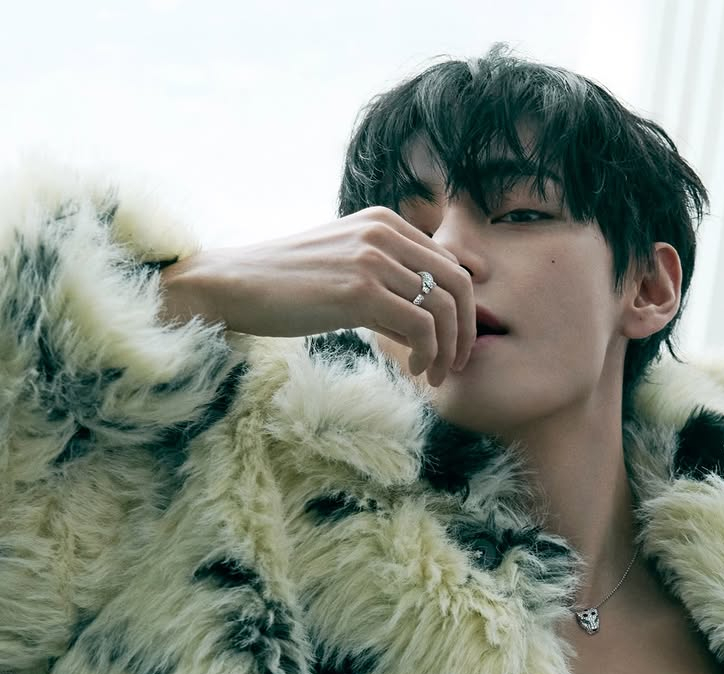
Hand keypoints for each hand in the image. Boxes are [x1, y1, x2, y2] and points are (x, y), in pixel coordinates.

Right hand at [159, 208, 475, 386]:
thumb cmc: (285, 287)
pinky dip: (428, 354)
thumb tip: (429, 324)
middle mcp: (384, 232)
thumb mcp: (345, 271)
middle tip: (456, 365)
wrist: (232, 285)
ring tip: (435, 376)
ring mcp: (373, 259)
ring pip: (445, 307)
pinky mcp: (360, 291)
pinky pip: (421, 326)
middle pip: (458, 283)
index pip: (450, 263)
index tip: (458, 341)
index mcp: (384, 222)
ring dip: (448, 350)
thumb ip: (388, 285)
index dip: (465, 308)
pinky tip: (415, 370)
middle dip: (466, 331)